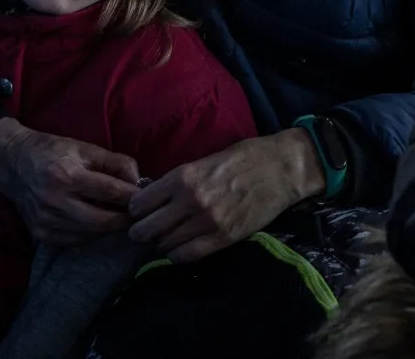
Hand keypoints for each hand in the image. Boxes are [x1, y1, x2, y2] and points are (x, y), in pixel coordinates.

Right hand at [0, 117, 142, 244]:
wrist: (13, 162)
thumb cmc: (52, 151)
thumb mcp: (84, 148)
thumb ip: (115, 162)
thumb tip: (138, 181)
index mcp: (67, 175)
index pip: (109, 191)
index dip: (131, 196)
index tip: (146, 199)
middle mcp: (54, 201)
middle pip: (102, 221)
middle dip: (124, 219)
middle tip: (137, 215)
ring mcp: (46, 221)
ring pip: (90, 234)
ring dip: (108, 228)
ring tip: (118, 217)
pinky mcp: (40, 234)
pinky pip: (75, 240)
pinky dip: (89, 234)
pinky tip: (94, 221)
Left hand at [127, 130, 321, 263]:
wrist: (280, 169)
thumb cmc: (243, 158)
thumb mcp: (203, 161)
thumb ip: (179, 180)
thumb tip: (154, 196)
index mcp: (182, 176)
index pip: (139, 203)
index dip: (135, 210)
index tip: (138, 212)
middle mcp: (189, 200)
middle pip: (146, 228)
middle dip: (140, 232)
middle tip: (144, 231)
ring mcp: (206, 222)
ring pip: (164, 244)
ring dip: (161, 243)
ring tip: (165, 238)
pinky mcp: (223, 238)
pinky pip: (187, 255)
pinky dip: (177, 255)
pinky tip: (179, 249)